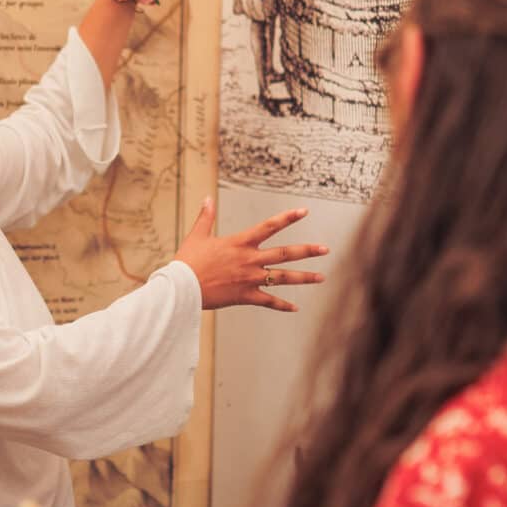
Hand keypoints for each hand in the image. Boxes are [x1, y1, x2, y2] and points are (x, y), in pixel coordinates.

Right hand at [174, 200, 325, 311]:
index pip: (269, 226)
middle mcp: (250, 259)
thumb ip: (206, 217)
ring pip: (283, 278)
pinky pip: (269, 301)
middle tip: (325, 249)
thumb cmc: (187, 261)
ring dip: (304, 278)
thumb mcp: (197, 236)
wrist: (181, 288)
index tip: (304, 211)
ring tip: (321, 277)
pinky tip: (295, 308)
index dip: (288, 217)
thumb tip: (207, 198)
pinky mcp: (245, 296)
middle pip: (285, 254)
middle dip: (307, 251)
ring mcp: (250, 278)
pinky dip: (282, 305)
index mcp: (240, 242)